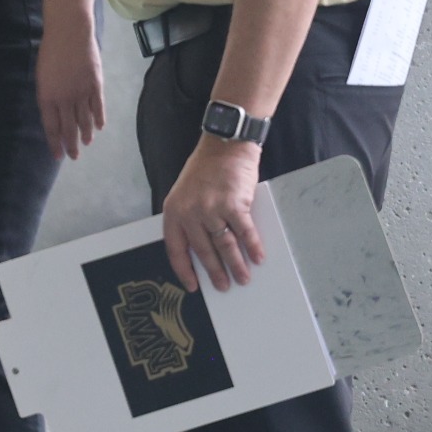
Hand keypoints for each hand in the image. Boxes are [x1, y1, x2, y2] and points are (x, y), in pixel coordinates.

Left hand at [37, 22, 104, 159]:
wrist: (69, 32)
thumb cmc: (50, 51)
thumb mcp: (41, 76)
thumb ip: (48, 96)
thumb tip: (54, 113)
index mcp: (47, 97)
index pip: (52, 127)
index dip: (55, 143)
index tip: (58, 156)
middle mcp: (64, 99)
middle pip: (69, 128)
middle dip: (71, 145)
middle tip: (74, 156)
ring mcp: (82, 93)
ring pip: (85, 120)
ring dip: (86, 134)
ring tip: (87, 143)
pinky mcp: (96, 85)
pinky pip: (98, 107)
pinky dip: (99, 118)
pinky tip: (99, 127)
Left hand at [160, 137, 263, 292]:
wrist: (225, 144)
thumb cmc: (205, 168)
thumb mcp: (185, 192)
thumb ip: (189, 217)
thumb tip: (204, 248)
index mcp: (174, 211)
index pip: (176, 249)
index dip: (184, 270)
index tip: (193, 285)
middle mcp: (190, 212)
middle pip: (203, 251)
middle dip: (215, 272)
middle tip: (224, 286)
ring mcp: (212, 209)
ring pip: (225, 246)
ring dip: (236, 265)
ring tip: (243, 278)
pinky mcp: (234, 205)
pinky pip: (245, 233)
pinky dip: (253, 247)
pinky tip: (257, 257)